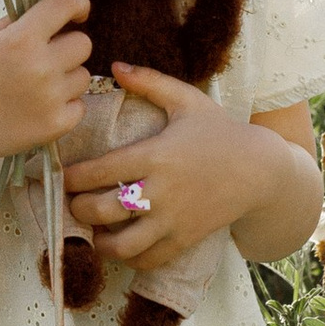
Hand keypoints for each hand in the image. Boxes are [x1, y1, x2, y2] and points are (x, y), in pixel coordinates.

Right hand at [0, 0, 91, 164]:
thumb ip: (22, 21)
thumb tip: (55, 11)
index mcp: (20, 39)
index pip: (67, 5)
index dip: (77, 3)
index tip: (77, 12)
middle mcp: (40, 66)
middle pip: (84, 43)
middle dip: (67, 45)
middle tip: (47, 56)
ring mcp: (51, 98)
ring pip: (84, 75)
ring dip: (67, 77)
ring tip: (39, 85)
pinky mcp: (57, 124)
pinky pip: (79, 105)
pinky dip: (65, 105)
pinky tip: (41, 106)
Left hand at [59, 64, 278, 271]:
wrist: (259, 170)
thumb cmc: (220, 131)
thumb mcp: (187, 100)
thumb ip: (149, 82)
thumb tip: (115, 66)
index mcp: (156, 155)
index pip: (101, 171)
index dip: (74, 178)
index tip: (64, 177)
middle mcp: (161, 191)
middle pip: (103, 210)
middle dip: (79, 209)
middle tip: (73, 203)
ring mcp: (174, 220)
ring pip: (124, 245)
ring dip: (100, 241)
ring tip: (93, 231)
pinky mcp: (185, 239)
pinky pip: (149, 259)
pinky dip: (130, 258)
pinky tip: (122, 245)